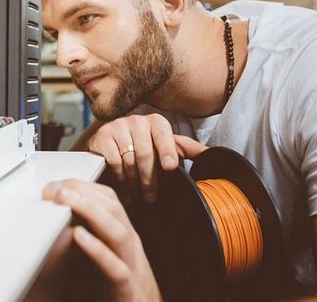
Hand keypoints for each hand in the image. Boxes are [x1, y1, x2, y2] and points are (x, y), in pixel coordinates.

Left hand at [43, 179, 160, 301]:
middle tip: (54, 187)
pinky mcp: (126, 292)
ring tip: (64, 199)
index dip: (84, 186)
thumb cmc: (116, 287)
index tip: (56, 182)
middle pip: (112, 209)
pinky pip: (116, 269)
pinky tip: (79, 236)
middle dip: (83, 192)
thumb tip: (57, 215)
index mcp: (123, 236)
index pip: (109, 200)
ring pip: (118, 232)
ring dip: (90, 210)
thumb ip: (84, 235)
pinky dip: (98, 250)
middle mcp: (129, 247)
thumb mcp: (101, 255)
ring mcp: (131, 267)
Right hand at [87, 114, 207, 201]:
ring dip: (133, 182)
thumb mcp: (167, 145)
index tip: (170, 167)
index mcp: (156, 121)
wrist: (110, 141)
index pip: (164, 136)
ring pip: (129, 160)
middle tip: (151, 196)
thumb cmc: (143, 145)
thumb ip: (188, 149)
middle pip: (145, 154)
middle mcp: (137, 120)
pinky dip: (119, 176)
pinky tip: (123, 184)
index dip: (167, 152)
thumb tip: (213, 155)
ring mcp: (118, 126)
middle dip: (149, 179)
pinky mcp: (103, 136)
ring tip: (136, 193)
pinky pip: (114, 161)